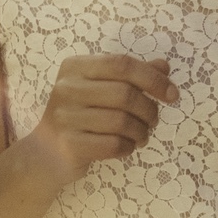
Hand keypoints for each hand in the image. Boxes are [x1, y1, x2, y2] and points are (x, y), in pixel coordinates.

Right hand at [24, 56, 172, 180]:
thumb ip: (130, 76)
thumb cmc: (80, 115)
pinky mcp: (69, 144)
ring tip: (141, 135)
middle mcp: (67, 88)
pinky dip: (128, 147)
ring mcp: (65, 117)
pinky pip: (113, 144)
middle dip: (149, 109)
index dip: (152, 78)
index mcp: (76, 67)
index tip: (172, 94)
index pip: (121, 64)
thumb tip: (163, 66)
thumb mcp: (100, 89)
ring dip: (141, 132)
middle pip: (125, 94)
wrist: (45, 153)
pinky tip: (126, 146)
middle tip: (153, 120)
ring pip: (122, 121)